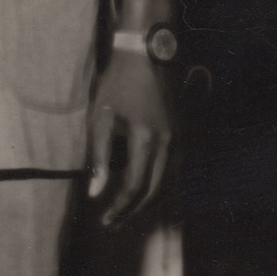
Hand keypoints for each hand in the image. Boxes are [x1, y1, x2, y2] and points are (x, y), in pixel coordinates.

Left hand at [86, 48, 172, 226]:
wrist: (147, 52)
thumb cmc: (118, 81)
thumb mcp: (100, 116)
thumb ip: (98, 156)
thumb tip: (94, 192)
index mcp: (146, 139)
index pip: (134, 186)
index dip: (119, 207)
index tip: (103, 219)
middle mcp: (169, 144)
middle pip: (154, 191)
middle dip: (132, 211)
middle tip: (112, 223)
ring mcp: (179, 139)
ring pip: (168, 183)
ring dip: (147, 202)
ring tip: (126, 213)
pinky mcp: (181, 134)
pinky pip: (174, 170)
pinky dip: (159, 187)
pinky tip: (145, 192)